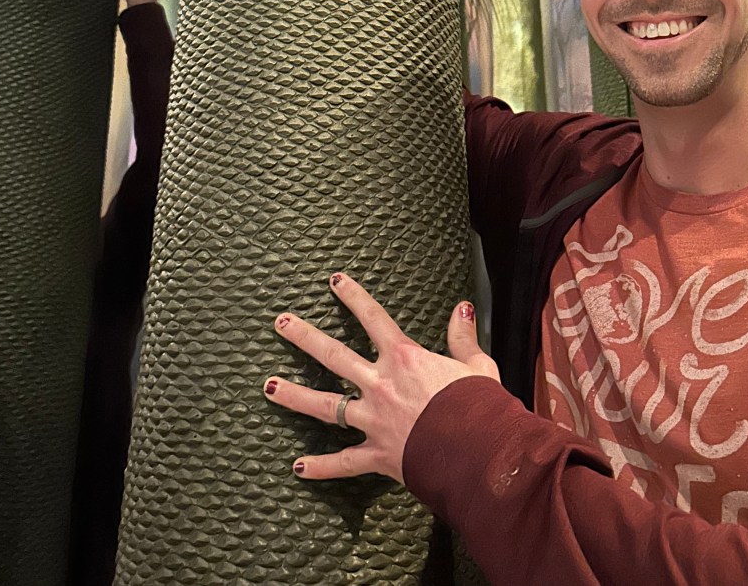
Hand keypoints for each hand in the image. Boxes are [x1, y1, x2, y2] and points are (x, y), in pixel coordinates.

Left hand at [262, 273, 498, 482]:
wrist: (479, 452)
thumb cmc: (480, 407)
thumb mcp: (476, 365)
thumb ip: (462, 338)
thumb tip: (461, 308)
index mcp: (404, 358)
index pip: (373, 318)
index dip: (353, 297)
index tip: (333, 280)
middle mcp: (381, 385)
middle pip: (334, 356)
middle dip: (305, 338)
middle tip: (280, 324)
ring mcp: (375, 421)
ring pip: (327, 406)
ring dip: (295, 396)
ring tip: (268, 387)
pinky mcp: (378, 455)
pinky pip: (344, 463)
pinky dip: (322, 467)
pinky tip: (298, 467)